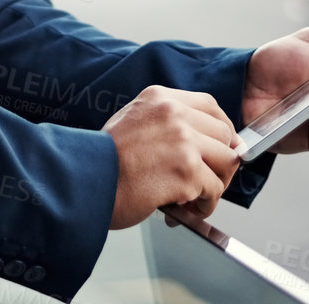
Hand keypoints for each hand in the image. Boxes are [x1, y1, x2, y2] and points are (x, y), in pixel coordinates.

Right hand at [102, 86, 240, 228]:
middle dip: (220, 161)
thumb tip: (200, 142)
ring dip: (215, 184)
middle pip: (224, 134)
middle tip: (209, 180)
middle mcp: (174, 114)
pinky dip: (205, 204)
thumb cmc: (101, 160)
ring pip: (225, 162)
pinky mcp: (186, 172)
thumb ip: (164, 123)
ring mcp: (182, 141)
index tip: (223, 146)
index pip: (210, 106)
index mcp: (160, 99)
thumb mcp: (132, 121)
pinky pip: (213, 190)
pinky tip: (188, 209)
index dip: (221, 129)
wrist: (82, 182)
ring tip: (197, 198)